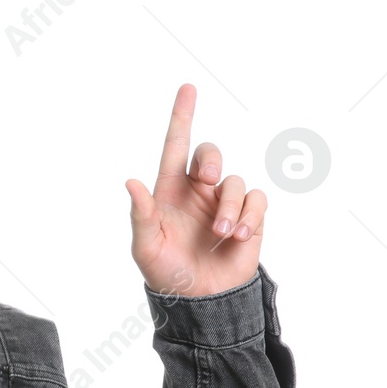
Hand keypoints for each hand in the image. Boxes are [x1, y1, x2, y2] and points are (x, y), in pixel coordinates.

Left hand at [124, 84, 265, 297]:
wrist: (200, 300)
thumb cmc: (166, 272)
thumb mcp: (145, 247)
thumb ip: (140, 215)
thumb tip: (130, 181)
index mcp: (169, 191)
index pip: (175, 147)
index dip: (181, 117)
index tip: (188, 88)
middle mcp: (197, 192)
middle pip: (208, 153)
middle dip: (209, 158)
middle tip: (204, 178)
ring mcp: (223, 203)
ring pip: (235, 181)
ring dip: (229, 205)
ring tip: (220, 232)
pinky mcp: (249, 217)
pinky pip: (256, 200)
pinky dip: (249, 215)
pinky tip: (236, 236)